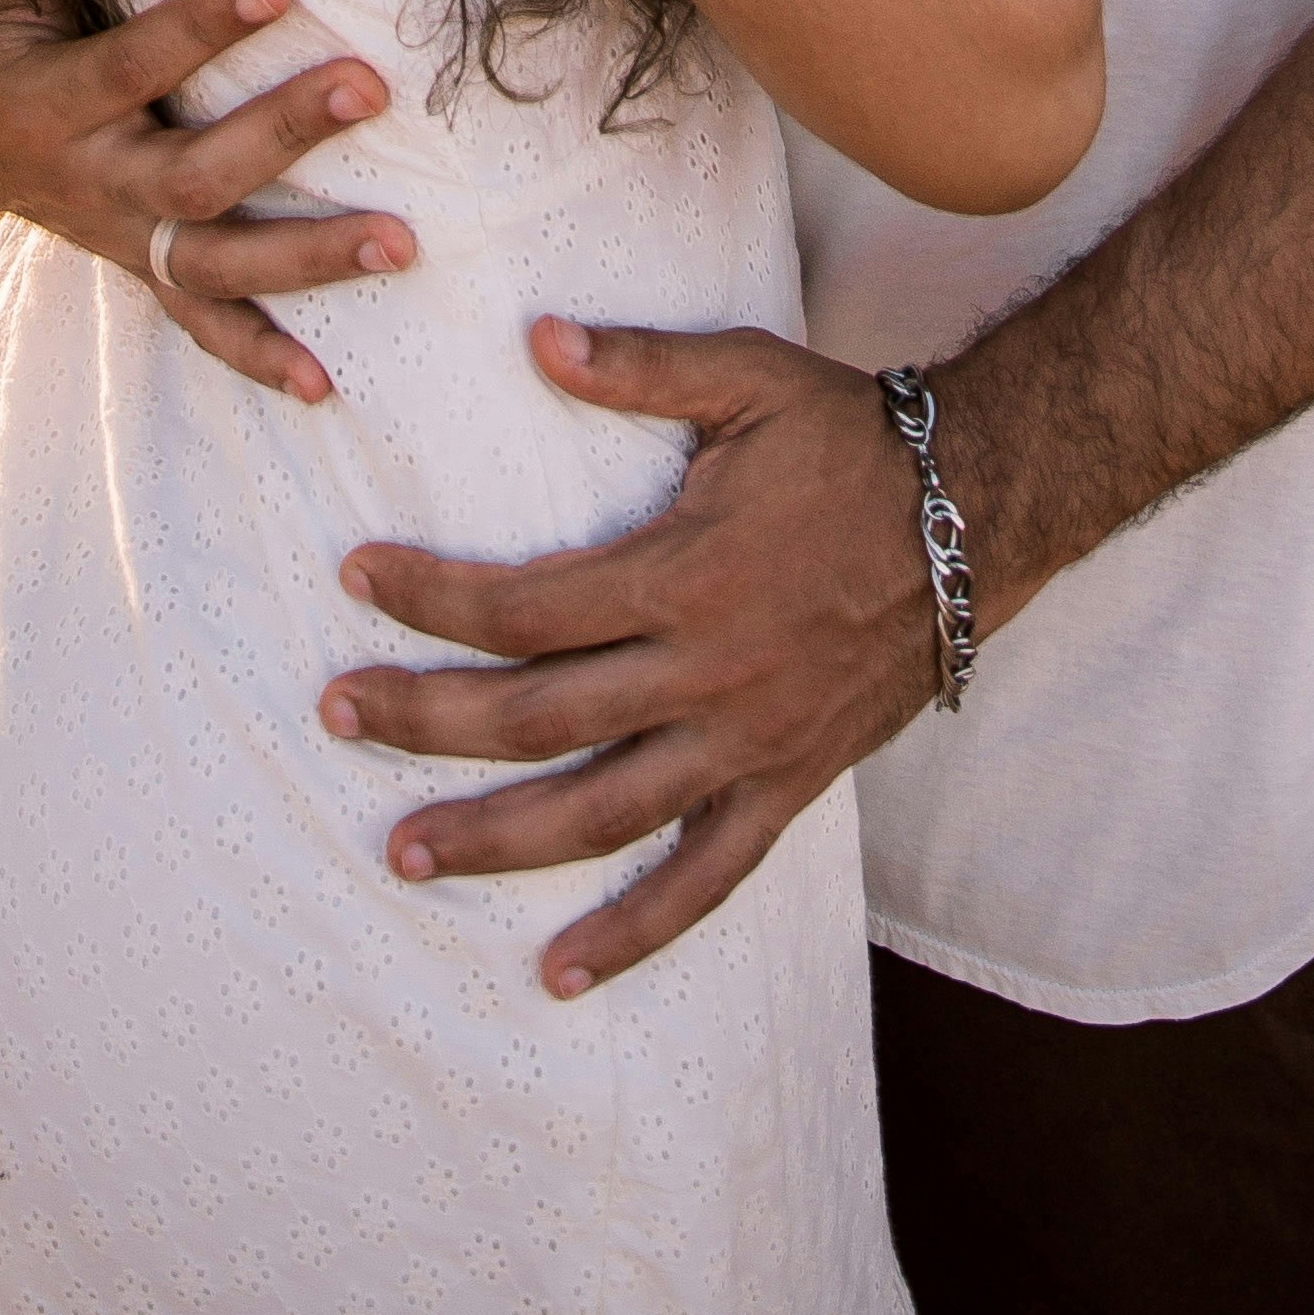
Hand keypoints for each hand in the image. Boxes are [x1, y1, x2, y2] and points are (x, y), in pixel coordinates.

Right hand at [0, 0, 412, 404]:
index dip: (199, 29)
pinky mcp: (140, 265)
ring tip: (400, 242)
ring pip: (214, 263)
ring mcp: (117, 236)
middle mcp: (86, 183)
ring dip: (308, 258)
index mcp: (45, 103)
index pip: (131, 65)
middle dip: (283, 135)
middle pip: (192, 176)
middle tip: (372, 86)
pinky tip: (324, 386)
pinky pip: (199, 323)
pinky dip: (257, 356)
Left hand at [321, 317, 935, 991]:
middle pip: (536, 718)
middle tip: (337, 716)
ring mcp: (744, 744)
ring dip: (494, 840)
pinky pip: (702, 881)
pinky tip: (560, 975)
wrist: (976, 517)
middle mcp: (703, 674)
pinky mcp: (785, 789)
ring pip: (598, 814)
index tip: (358, 577)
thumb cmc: (849, 440)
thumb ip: (641, 364)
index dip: (431, 597)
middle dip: (425, 719)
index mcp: (682, 573)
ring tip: (404, 854)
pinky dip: (632, 936)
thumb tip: (537, 339)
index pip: (524, 607)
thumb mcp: (750, 376)